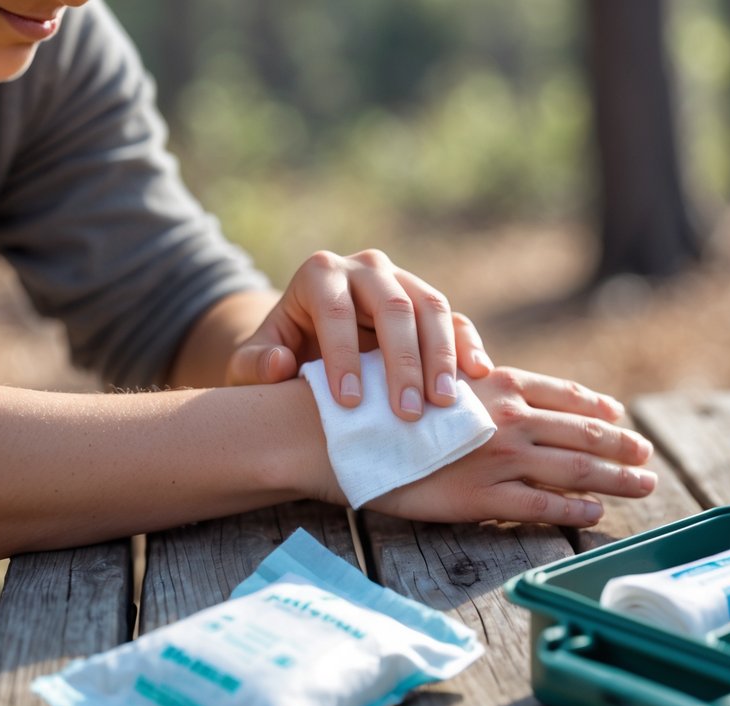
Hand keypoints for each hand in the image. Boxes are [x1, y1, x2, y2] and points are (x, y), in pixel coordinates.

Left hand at [225, 249, 493, 420]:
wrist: (309, 346)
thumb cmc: (278, 355)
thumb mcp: (252, 363)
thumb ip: (254, 365)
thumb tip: (279, 363)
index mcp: (319, 274)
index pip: (335, 311)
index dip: (343, 357)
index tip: (350, 404)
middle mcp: (365, 268)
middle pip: (392, 306)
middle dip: (402, 362)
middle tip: (407, 412)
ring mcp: (402, 281)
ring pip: (431, 308)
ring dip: (441, 357)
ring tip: (443, 403)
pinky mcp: (428, 305)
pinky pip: (455, 320)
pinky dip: (467, 346)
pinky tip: (477, 376)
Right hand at [369, 367, 656, 525]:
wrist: (342, 432)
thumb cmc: (379, 401)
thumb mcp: (434, 378)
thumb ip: (472, 388)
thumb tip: (495, 387)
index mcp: (495, 385)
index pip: (562, 393)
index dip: (595, 405)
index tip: (619, 413)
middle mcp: (507, 419)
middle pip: (582, 432)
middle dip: (621, 445)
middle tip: (647, 454)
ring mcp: (498, 459)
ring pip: (574, 469)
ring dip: (615, 478)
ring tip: (642, 484)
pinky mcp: (481, 497)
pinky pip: (541, 505)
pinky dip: (574, 508)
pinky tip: (595, 511)